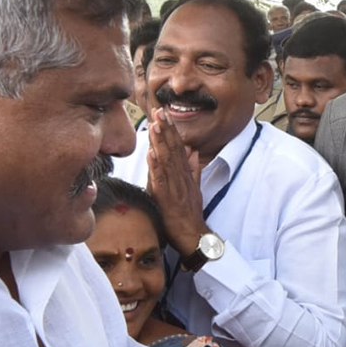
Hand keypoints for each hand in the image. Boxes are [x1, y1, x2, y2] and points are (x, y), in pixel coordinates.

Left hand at [147, 109, 208, 254]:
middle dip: (166, 129)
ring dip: (161, 142)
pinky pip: (161, 180)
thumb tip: (193, 151)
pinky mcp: (168, 198)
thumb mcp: (194, 188)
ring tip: (155, 125)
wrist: (194, 235)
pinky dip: (156, 166)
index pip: (178, 147)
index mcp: (185, 174)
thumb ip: (193, 169)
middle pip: (173, 149)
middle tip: (159, 111)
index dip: (171, 130)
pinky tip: (151, 154)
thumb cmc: (191, 214)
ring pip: (167, 160)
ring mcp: (175, 186)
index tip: (165, 114)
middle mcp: (181, 177)